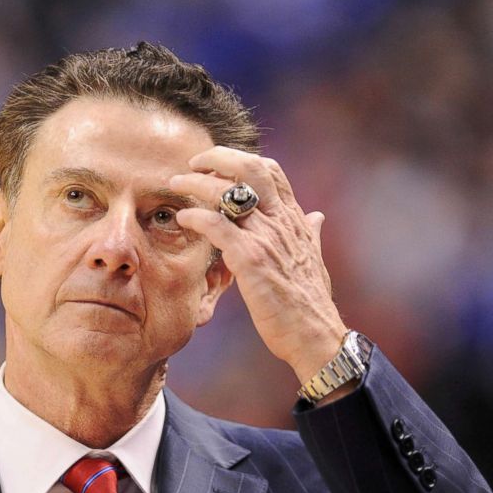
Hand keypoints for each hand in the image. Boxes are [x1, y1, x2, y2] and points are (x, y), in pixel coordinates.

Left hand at [171, 146, 347, 384]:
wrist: (314, 335)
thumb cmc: (310, 303)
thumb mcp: (314, 259)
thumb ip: (311, 233)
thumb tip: (316, 216)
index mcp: (294, 219)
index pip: (271, 170)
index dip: (242, 158)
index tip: (219, 161)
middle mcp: (281, 221)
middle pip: (250, 168)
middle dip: (218, 157)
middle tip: (194, 162)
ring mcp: (266, 238)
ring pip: (228, 192)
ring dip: (196, 182)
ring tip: (176, 183)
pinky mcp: (250, 259)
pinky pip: (217, 225)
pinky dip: (196, 216)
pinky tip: (183, 218)